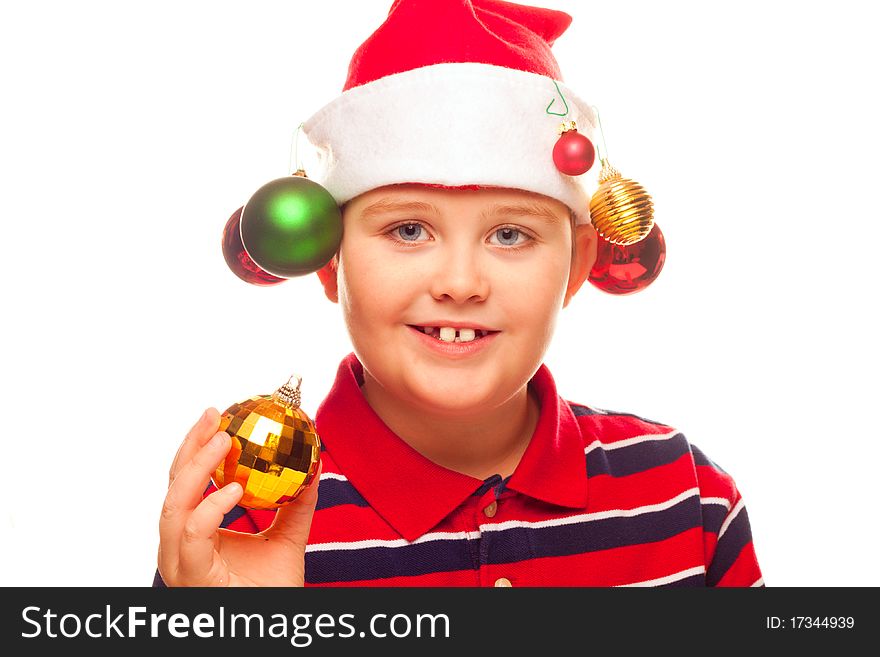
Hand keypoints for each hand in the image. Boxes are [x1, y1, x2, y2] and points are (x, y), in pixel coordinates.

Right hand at [157, 408, 319, 585]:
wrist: (274, 625)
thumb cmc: (273, 592)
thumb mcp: (288, 539)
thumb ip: (296, 505)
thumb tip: (314, 465)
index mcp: (194, 533)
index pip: (187, 481)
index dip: (197, 446)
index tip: (217, 414)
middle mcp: (179, 547)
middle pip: (173, 486)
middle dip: (190, 447)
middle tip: (214, 416)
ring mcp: (179, 564)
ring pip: (172, 508)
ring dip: (196, 470)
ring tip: (223, 441)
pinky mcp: (190, 578)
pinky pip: (192, 537)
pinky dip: (209, 509)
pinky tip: (233, 490)